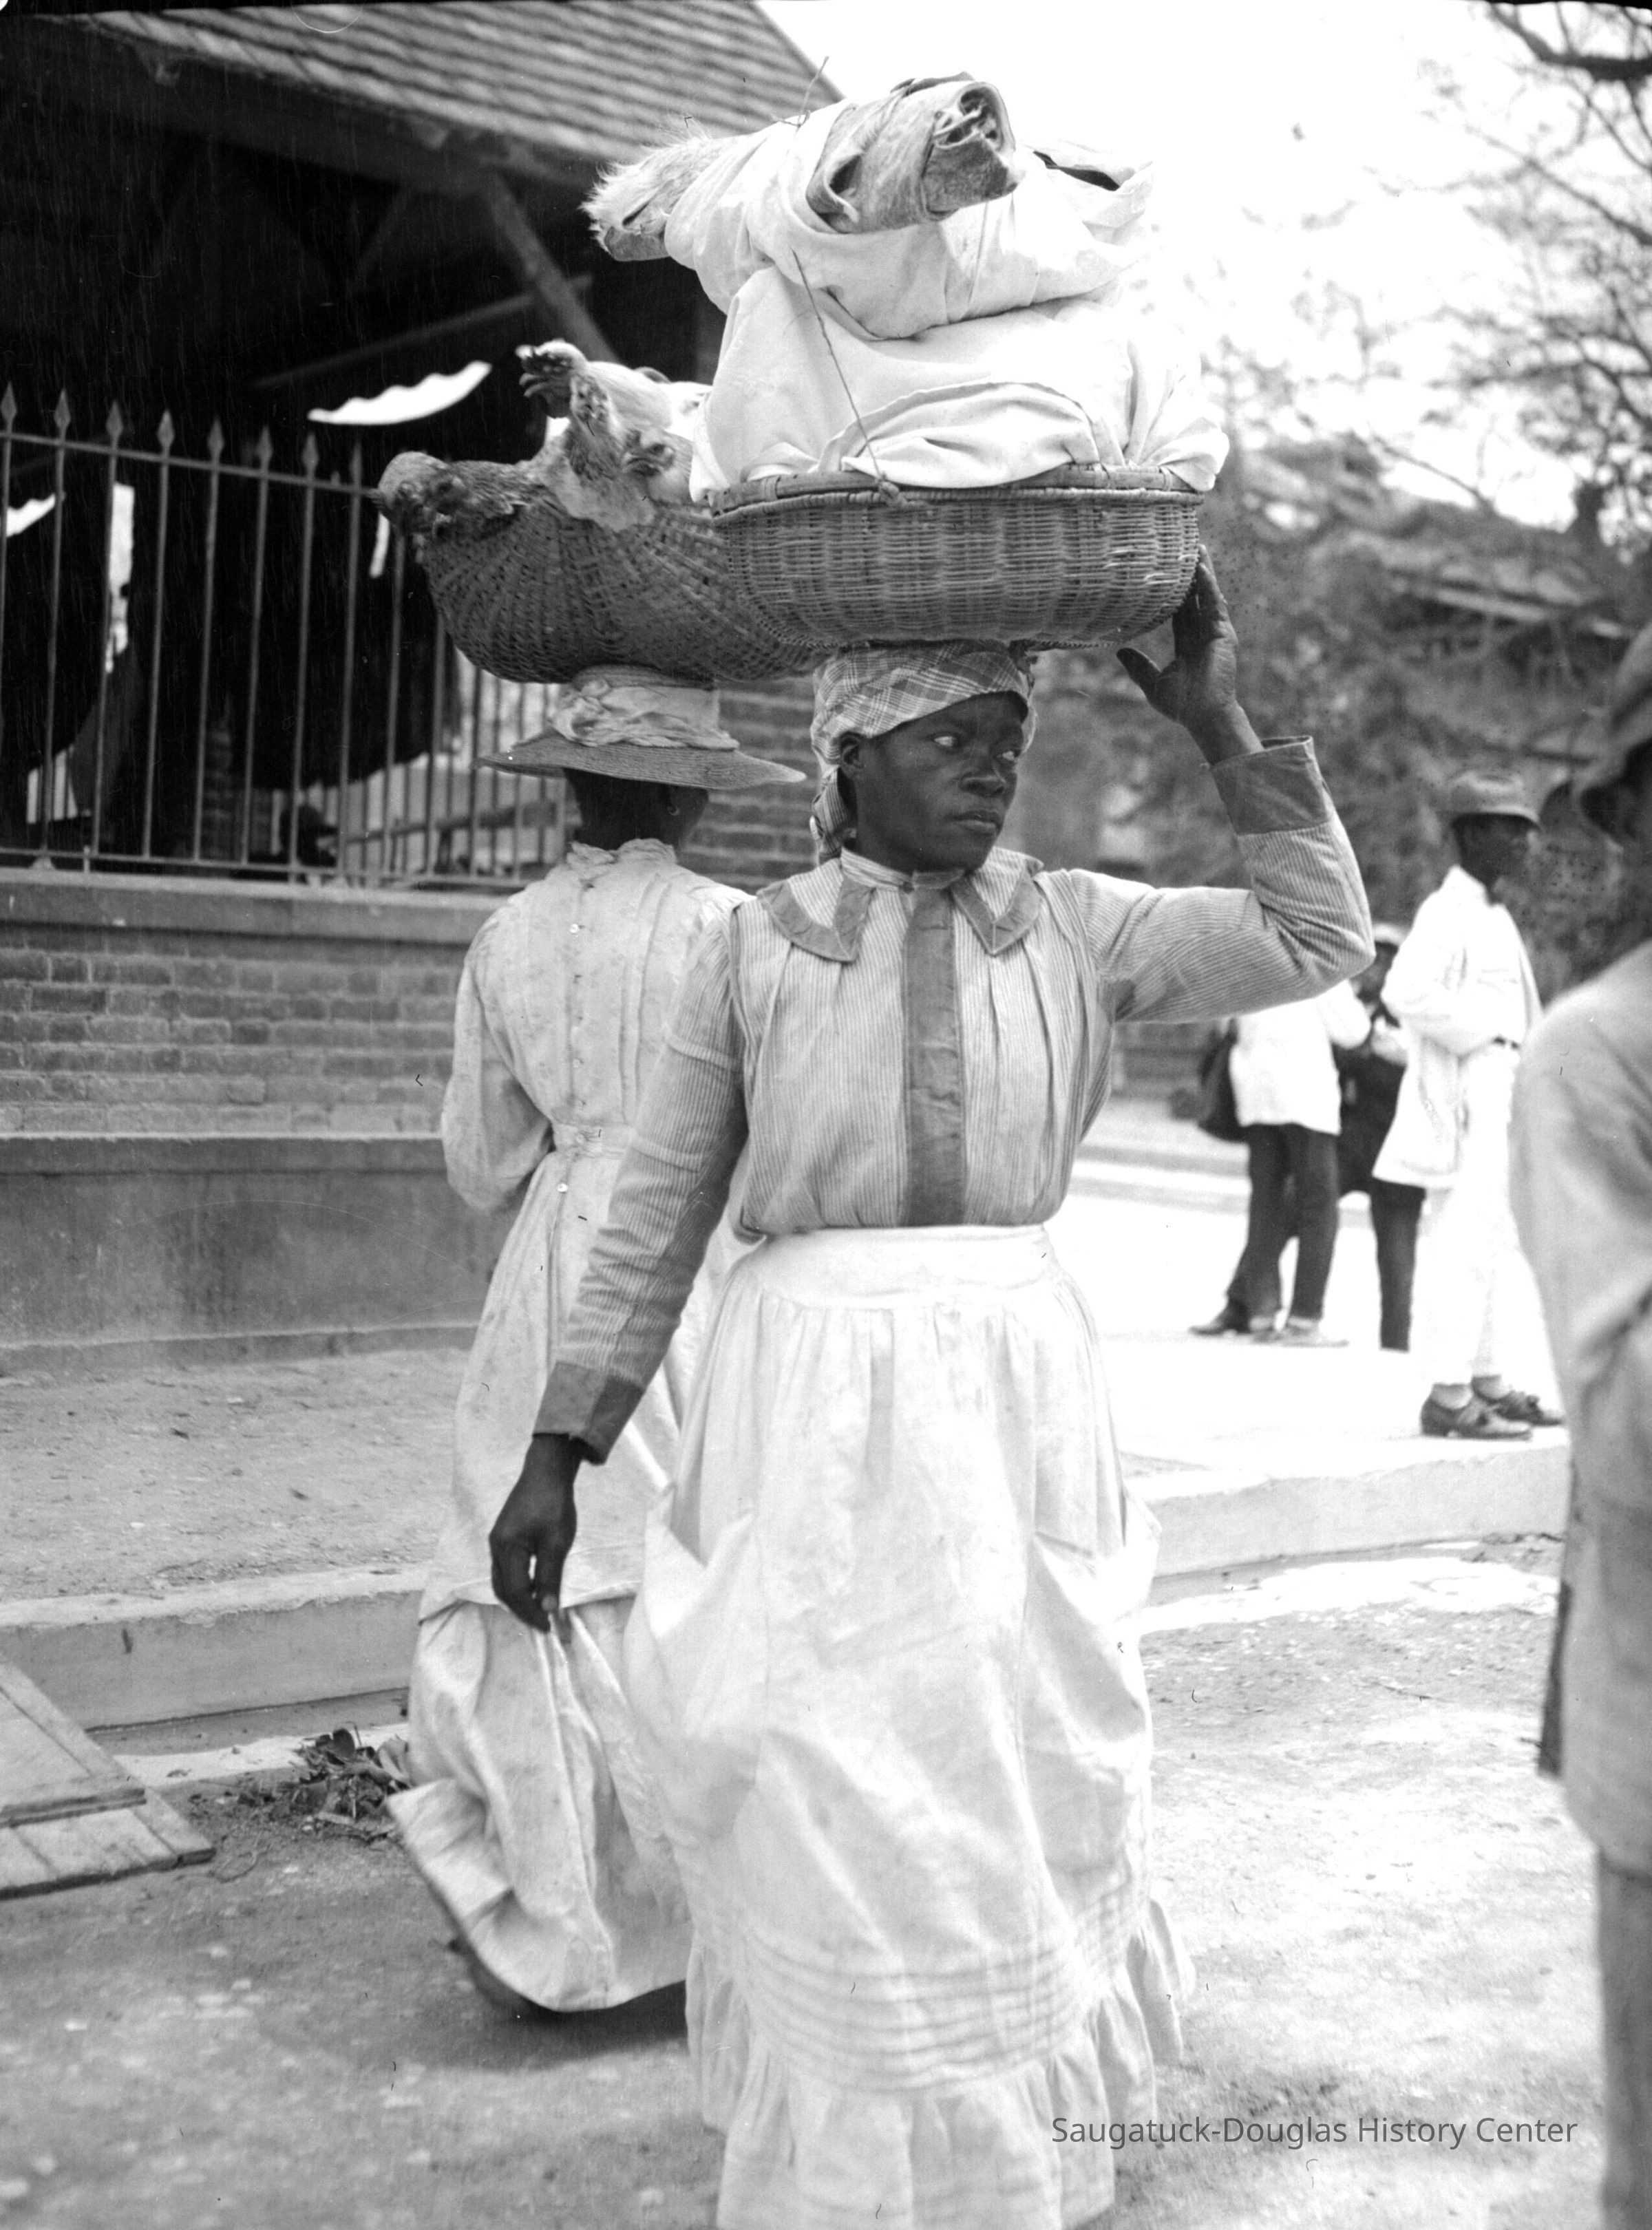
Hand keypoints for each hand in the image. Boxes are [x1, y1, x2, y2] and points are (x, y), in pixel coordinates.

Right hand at [489, 1433, 582, 1632]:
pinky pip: (507, 1569)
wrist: (547, 1471)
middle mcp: (496, 1547)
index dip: (531, 1612)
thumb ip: (550, 1577)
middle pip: (504, 1590)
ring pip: (503, 1581)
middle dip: (522, 1610)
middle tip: (545, 1623)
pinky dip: (519, 1584)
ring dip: (520, 1598)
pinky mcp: (504, 1536)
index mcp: (506, 1549)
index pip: (516, 1592)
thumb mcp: (556, 1543)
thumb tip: (548, 1609)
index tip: (549, 1627)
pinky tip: (536, 1586)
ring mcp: (498, 1541)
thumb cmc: (554, 1504)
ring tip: (541, 1609)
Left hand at [1116, 550, 1258, 762]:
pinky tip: (1201, 569)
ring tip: (1197, 547)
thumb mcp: (1152, 683)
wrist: (1203, 717)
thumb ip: (1138, 666)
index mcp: (1188, 643)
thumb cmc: (1182, 705)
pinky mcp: (1223, 634)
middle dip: (1191, 573)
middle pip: (1195, 597)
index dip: (1174, 591)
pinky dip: (1208, 587)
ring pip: (1207, 595)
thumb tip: (1120, 652)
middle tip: (1184, 547)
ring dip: (1203, 571)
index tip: (1165, 571)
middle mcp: (1202, 634)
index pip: (1179, 610)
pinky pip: (1214, 605)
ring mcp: (1215, 633)